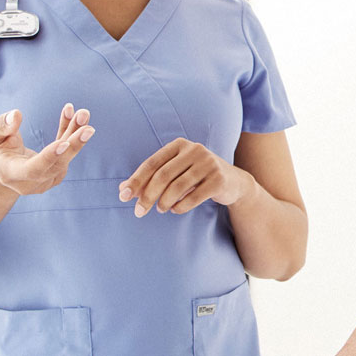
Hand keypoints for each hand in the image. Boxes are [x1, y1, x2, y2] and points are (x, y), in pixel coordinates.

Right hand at [0, 104, 94, 195]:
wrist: (1, 167)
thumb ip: (0, 125)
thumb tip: (17, 115)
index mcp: (10, 173)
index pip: (32, 170)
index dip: (48, 157)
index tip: (63, 143)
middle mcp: (29, 182)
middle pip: (56, 165)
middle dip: (73, 145)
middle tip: (88, 128)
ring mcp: (45, 181)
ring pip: (65, 156)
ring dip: (74, 134)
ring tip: (82, 114)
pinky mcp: (56, 173)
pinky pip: (66, 151)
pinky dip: (70, 132)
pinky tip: (73, 113)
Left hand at [118, 138, 253, 216]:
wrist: (233, 182)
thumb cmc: (196, 177)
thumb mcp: (174, 173)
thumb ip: (149, 179)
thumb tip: (122, 189)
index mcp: (180, 144)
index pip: (152, 163)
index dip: (136, 180)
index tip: (123, 196)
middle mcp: (195, 150)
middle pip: (163, 175)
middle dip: (147, 196)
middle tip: (138, 212)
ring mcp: (209, 163)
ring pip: (177, 187)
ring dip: (164, 202)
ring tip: (160, 209)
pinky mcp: (219, 179)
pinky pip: (194, 197)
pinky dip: (180, 207)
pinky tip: (175, 209)